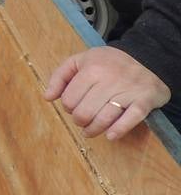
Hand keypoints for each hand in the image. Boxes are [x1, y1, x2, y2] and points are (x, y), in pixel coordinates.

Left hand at [43, 46, 170, 139]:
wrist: (148, 58)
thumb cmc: (108, 63)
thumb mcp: (80, 60)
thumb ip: (60, 77)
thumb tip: (47, 97)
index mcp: (92, 69)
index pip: (69, 99)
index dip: (67, 107)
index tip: (73, 106)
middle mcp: (110, 79)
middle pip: (84, 112)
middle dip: (79, 120)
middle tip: (82, 119)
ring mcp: (128, 91)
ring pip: (104, 119)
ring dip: (93, 130)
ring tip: (89, 131)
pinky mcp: (145, 101)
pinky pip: (130, 119)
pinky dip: (118, 130)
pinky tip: (110, 136)